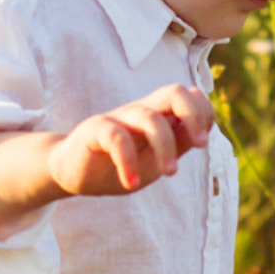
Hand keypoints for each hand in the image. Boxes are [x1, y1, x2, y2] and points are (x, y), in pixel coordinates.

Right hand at [0, 85, 212, 231]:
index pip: (189, 96)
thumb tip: (199, 134)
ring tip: (170, 172)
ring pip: (150, 116)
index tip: (203, 141)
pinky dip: (127, 161)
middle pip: (175, 91)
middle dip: (194, 113)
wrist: (70, 172)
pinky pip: (116, 137)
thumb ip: (176, 146)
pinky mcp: (95, 129)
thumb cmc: (115, 166)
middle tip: (201, 144)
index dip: (204, 113)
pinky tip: (131, 182)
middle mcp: (141, 111)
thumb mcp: (152, 162)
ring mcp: (117, 118)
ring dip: (166, 146)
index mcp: (158, 116)